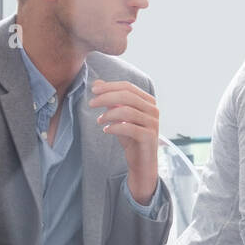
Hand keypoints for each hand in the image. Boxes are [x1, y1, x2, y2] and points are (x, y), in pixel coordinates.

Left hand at [90, 79, 159, 205]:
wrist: (142, 161)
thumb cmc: (131, 136)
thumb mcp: (119, 116)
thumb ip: (111, 99)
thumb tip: (97, 83)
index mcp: (148, 101)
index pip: (128, 87)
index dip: (110, 86)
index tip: (93, 90)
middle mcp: (153, 110)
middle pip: (127, 96)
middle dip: (106, 97)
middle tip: (91, 103)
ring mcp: (153, 123)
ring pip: (127, 111)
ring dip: (109, 114)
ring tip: (99, 120)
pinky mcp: (149, 137)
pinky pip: (128, 127)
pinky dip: (114, 127)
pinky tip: (106, 130)